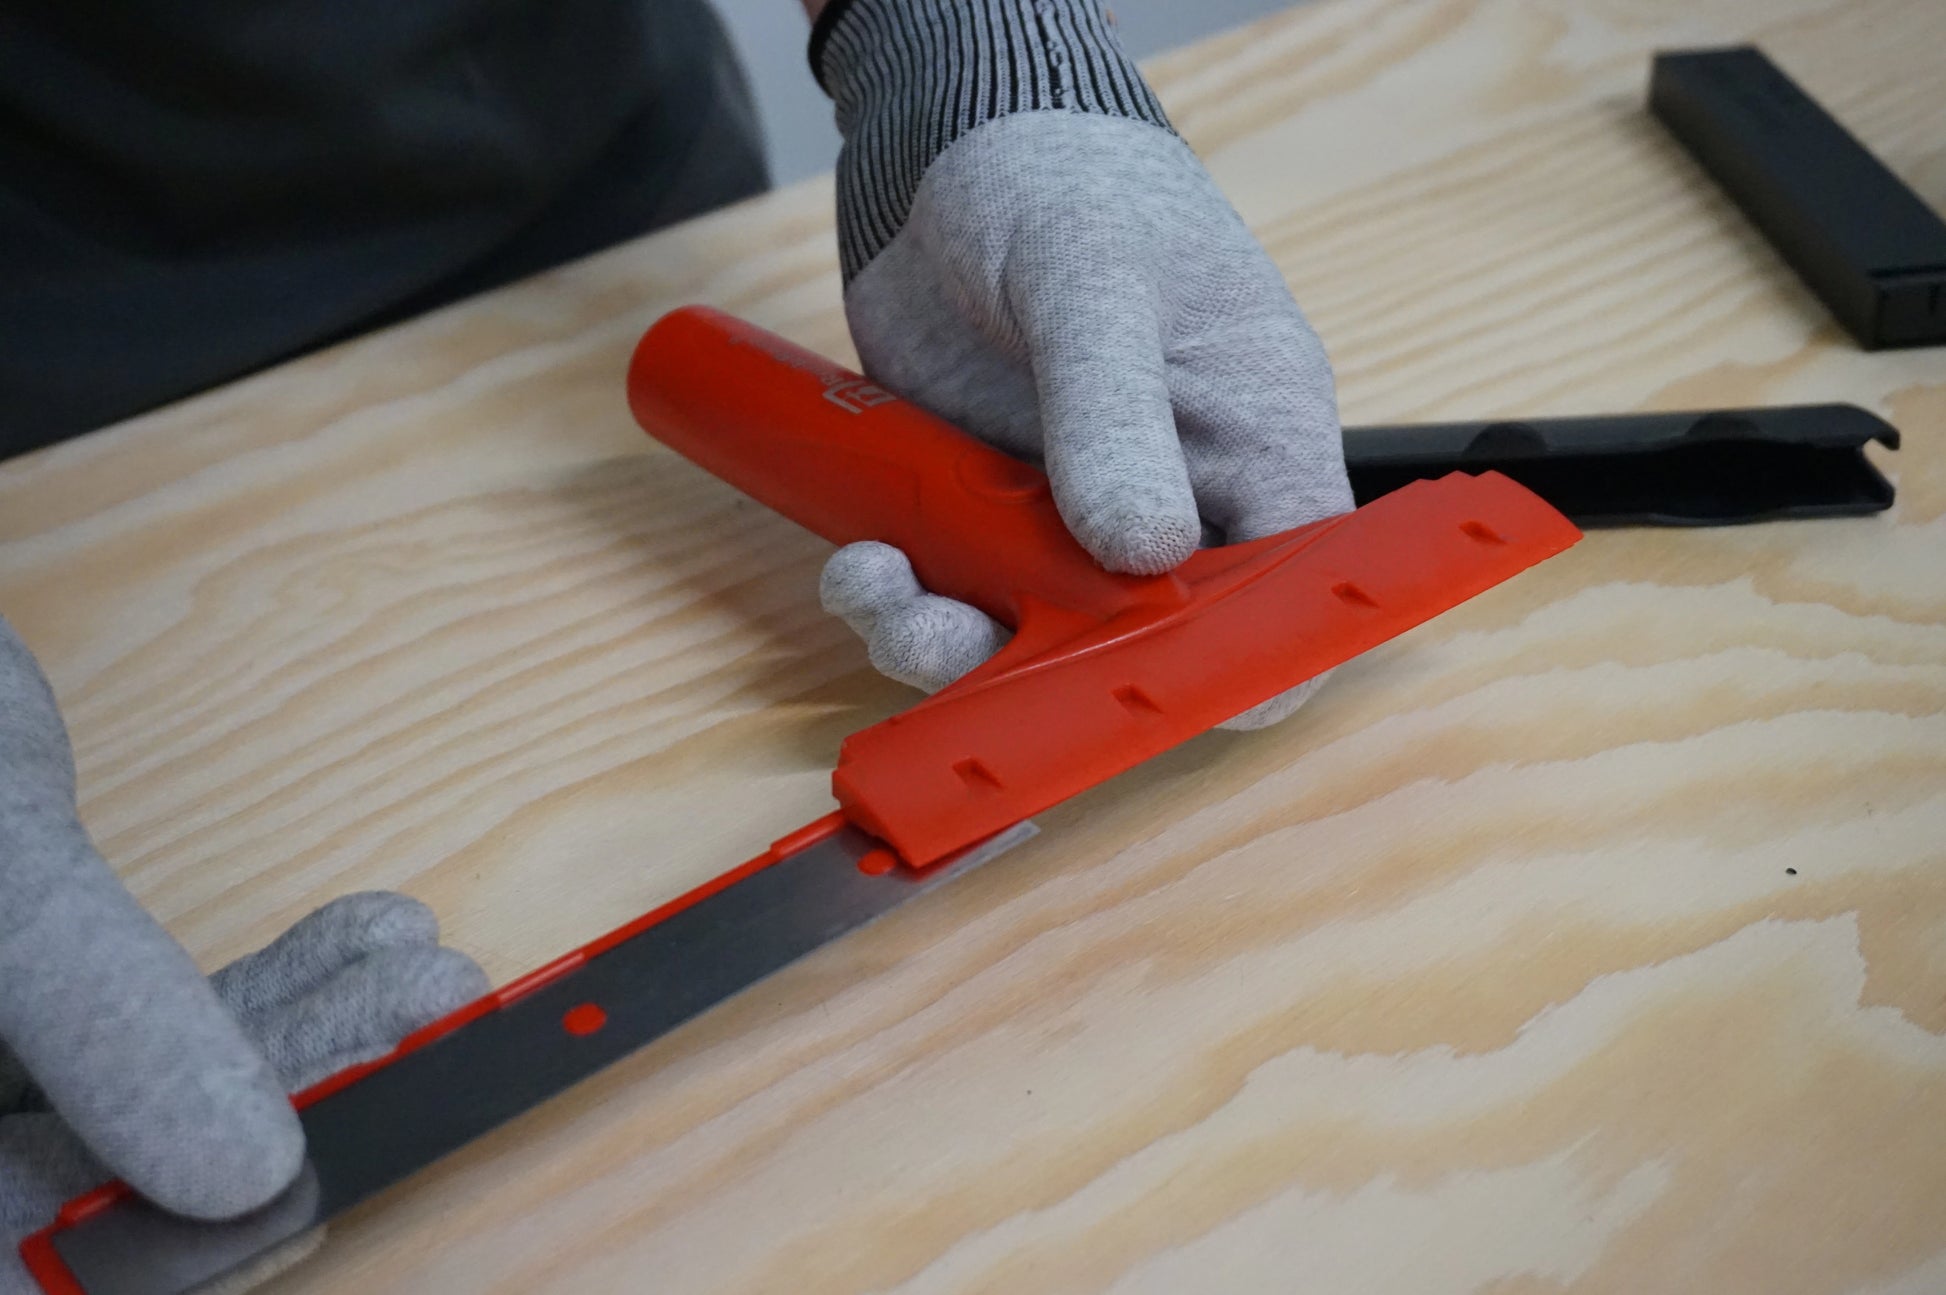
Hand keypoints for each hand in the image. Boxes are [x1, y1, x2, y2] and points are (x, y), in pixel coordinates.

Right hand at [1, 617, 486, 1291]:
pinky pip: (162, 1031)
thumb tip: (255, 1175)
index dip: (171, 1260)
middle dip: (287, 1107)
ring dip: (304, 1036)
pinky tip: (373, 933)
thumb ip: (107, 1027)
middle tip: (426, 1028)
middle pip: (113, 1187)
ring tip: (431, 969)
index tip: (309, 1185)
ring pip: (157, 1106)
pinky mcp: (40, 1017)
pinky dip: (263, 989)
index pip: (21, 1263)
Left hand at [814, 0, 1352, 727]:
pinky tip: (863, 559)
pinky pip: (953, 596)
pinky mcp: (986, 511)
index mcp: (1253, 441)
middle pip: (1140, 643)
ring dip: (945, 642)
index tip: (1139, 691)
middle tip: (953, 636)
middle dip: (1043, 665)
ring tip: (882, 588)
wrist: (948, 153)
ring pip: (1030, 637)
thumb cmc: (1066, 179)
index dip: (1236, 664)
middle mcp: (1173, 496)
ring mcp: (1072, 511)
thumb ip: (1115, 416)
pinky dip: (899, 601)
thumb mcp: (1096, 282)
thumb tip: (1140, 549)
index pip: (1288, 591)